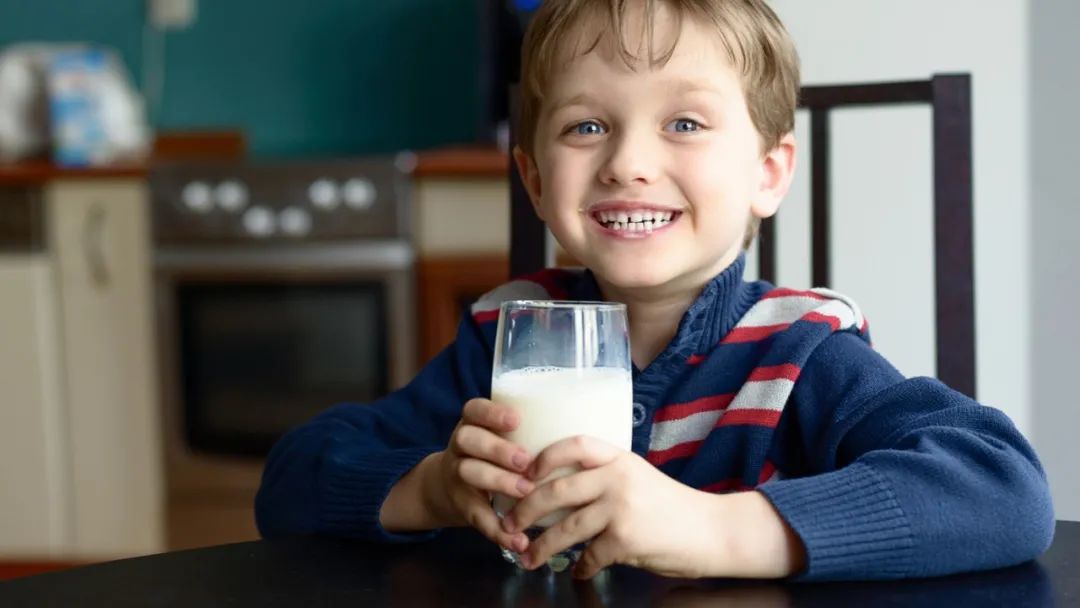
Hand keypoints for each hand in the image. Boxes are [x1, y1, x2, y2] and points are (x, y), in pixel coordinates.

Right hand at [422, 398, 534, 553]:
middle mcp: (461, 445)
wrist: (448, 485)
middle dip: (497, 449)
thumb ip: (529, 431)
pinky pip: (476, 516)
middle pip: (468, 439)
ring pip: (468, 472)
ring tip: (525, 492)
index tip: (517, 419)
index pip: (475, 409)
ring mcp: (457, 474)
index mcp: (474, 423)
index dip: (493, 413)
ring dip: (498, 481)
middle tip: (525, 461)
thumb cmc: (494, 453)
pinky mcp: (462, 505)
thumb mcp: (500, 435)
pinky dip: (497, 530)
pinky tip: (518, 540)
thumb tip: (583, 425)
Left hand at [499, 436, 805, 578]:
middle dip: (525, 510)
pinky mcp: (626, 539)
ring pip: (565, 528)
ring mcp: (621, 508)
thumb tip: (561, 492)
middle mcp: (618, 478)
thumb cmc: (673, 507)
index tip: (524, 472)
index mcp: (620, 459)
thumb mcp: (639, 478)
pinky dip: (580, 567)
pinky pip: (589, 556)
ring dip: (540, 546)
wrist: (713, 531)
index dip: (544, 456)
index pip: (575, 444)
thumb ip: (607, 478)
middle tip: (509, 522)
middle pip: (557, 489)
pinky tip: (577, 571)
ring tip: (526, 556)